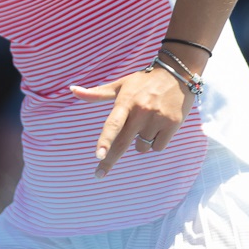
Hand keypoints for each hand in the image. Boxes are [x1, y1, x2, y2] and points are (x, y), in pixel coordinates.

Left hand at [70, 66, 194, 178]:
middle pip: (123, 143)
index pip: (113, 124)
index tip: (98, 156)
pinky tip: (159, 126)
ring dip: (140, 142)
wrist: (176, 73)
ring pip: (141, 147)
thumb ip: (97, 93)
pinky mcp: (173, 124)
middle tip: (98, 174)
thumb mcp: (120, 85)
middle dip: (109, 161)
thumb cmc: (143, 81)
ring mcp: (157, 119)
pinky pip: (157, 147)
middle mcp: (141, 111)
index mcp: (126, 101)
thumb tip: (72, 90)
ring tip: (147, 122)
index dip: (105, 141)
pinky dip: (155, 142)